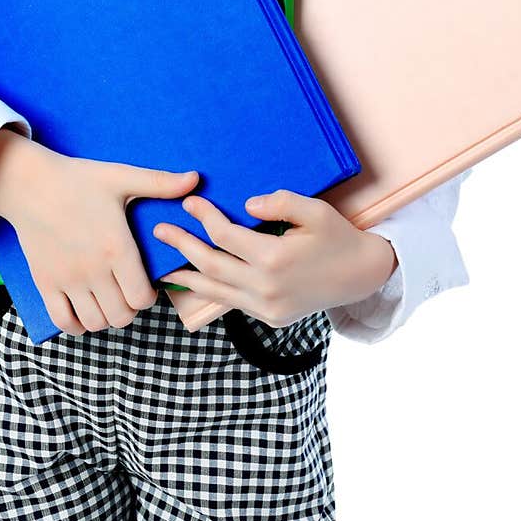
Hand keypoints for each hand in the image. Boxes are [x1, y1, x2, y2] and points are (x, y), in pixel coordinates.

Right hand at [0, 130, 198, 336]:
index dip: (149, 295)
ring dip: (106, 316)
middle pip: (122, 315)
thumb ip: (160, 183)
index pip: (142, 297)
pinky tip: (83, 309)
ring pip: (95, 322)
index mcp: (116, 247)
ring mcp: (67, 280)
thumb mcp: (122, 177)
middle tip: (128, 291)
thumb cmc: (78, 179)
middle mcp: (93, 270)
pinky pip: (63, 322)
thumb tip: (196, 179)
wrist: (30, 183)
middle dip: (130, 308)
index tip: (145, 283)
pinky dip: (77, 324)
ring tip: (107, 299)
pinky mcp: (45, 283)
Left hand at [154, 190, 396, 326]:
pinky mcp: (270, 318)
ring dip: (187, 277)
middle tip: (159, 231)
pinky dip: (211, 292)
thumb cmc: (337, 237)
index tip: (189, 202)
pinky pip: (232, 303)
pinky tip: (196, 281)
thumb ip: (280, 203)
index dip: (204, 216)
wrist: (362, 276)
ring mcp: (267, 307)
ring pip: (216, 291)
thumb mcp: (315, 210)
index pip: (225, 235)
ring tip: (163, 266)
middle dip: (182, 246)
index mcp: (274, 258)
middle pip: (211, 265)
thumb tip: (246, 205)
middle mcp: (266, 287)